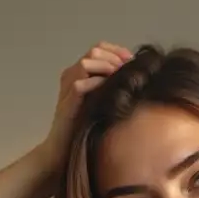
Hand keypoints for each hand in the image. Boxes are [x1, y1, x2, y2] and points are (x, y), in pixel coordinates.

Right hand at [40, 41, 133, 171]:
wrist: (63, 149)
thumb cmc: (84, 127)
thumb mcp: (101, 101)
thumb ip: (111, 86)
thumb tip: (136, 75)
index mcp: (79, 72)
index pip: (99, 48)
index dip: (117, 50)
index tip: (133, 60)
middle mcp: (71, 75)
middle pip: (94, 51)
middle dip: (114, 58)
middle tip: (129, 69)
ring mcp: (67, 87)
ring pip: (86, 63)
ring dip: (107, 68)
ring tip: (121, 78)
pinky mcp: (67, 102)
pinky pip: (80, 84)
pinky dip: (97, 84)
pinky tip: (112, 91)